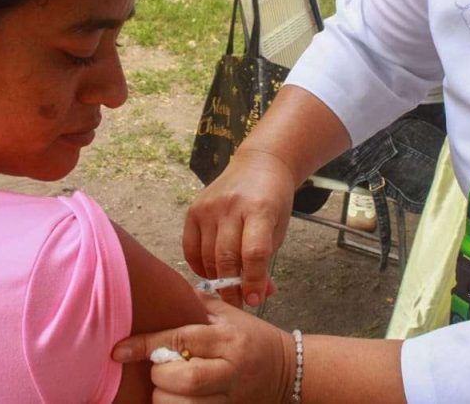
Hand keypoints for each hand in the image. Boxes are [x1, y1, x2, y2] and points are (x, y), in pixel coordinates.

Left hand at [112, 295, 294, 402]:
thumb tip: (158, 287)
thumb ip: (196, 303)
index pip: (182, 339)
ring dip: (164, 398)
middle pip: (184, 379)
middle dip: (159, 375)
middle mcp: (231, 369)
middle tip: (156, 369)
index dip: (146, 345)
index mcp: (228, 338)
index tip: (120, 349)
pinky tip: (174, 400)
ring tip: (165, 388)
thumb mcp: (231, 314)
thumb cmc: (253, 338)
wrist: (288, 371)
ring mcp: (231, 398)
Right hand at [183, 148, 295, 306]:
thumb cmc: (273, 200)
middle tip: (237, 305)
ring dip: (217, 279)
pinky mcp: (193, 209)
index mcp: (260, 209)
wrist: (259, 164)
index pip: (254, 253)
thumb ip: (266, 259)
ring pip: (207, 256)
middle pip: (226, 257)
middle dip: (232, 288)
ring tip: (227, 290)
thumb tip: (255, 295)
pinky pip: (190, 248)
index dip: (253, 281)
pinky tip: (211, 272)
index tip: (254, 300)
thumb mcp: (279, 228)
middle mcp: (231, 206)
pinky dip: (198, 266)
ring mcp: (209, 207)